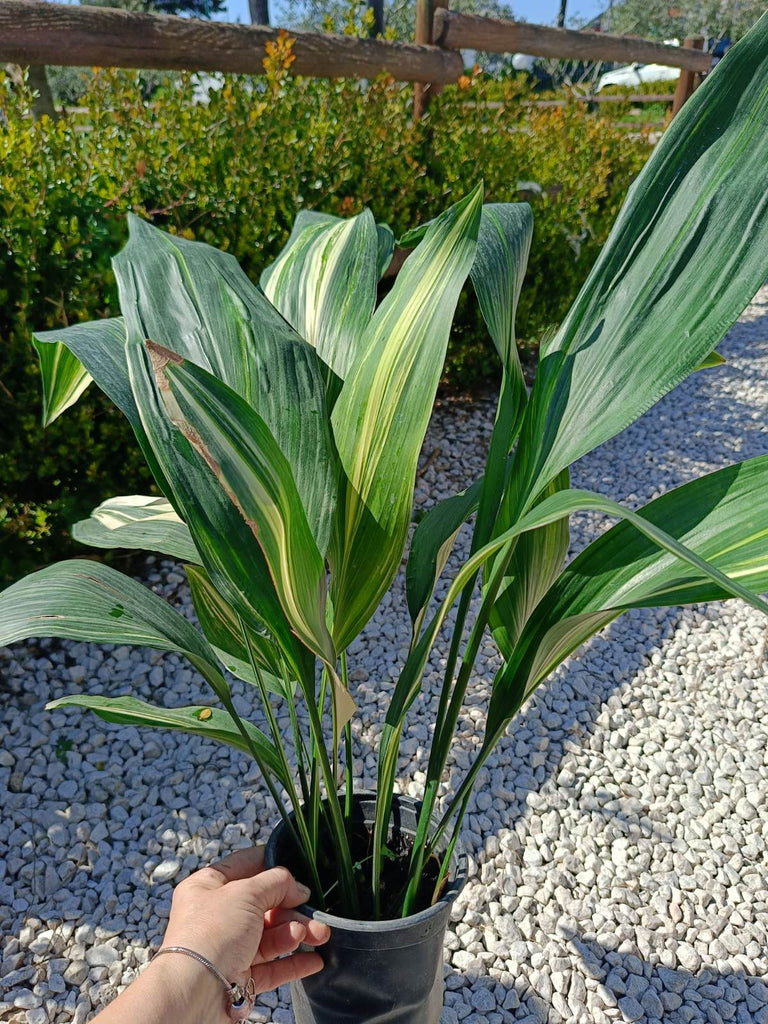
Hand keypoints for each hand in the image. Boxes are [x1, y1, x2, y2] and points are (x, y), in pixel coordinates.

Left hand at [161, 846, 329, 996]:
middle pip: (264, 904)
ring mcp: (230, 947)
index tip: (298, 865)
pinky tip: (314, 960)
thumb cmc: (212, 933)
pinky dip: (295, 962)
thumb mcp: (247, 892)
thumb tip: (298, 888)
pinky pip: (273, 966)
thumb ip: (277, 883)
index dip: (271, 864)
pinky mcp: (241, 976)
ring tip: (319, 935)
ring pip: (272, 935)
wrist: (196, 990)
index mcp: (208, 886)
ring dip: (298, 933)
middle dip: (293, 907)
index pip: (244, 866)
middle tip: (315, 910)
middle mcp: (218, 915)